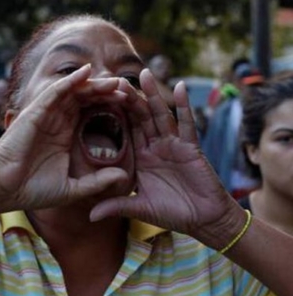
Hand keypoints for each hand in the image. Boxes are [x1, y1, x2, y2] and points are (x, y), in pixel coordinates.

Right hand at [0, 64, 129, 210]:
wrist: (4, 189)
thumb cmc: (32, 190)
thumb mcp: (72, 189)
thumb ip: (96, 182)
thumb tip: (123, 177)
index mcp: (65, 135)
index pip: (91, 114)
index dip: (111, 108)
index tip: (133, 108)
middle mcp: (56, 121)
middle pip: (86, 99)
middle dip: (107, 93)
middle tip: (129, 91)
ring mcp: (46, 115)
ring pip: (74, 92)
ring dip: (95, 84)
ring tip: (117, 82)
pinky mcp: (35, 112)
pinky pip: (55, 92)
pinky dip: (71, 80)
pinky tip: (87, 72)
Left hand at [89, 69, 240, 240]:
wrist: (204, 222)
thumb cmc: (174, 213)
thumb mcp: (139, 208)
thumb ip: (115, 206)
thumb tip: (89, 216)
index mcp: (141, 157)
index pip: (124, 130)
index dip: (113, 114)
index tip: (98, 97)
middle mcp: (155, 146)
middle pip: (139, 117)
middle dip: (128, 98)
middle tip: (115, 78)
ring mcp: (173, 145)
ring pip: (160, 115)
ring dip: (152, 95)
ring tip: (143, 73)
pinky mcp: (191, 148)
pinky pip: (186, 125)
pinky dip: (184, 107)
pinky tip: (179, 88)